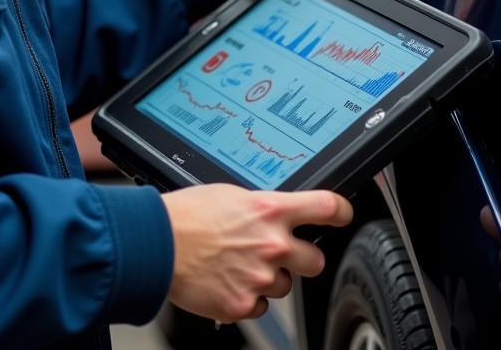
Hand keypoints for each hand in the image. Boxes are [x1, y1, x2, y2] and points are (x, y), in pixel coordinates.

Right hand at [162, 185, 352, 321]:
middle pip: (314, 259)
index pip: (326, 207)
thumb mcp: (232, 195)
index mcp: (270, 210)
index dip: (342, 212)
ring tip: (238, 264)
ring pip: (285, 286)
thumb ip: (262, 207)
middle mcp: (272, 244)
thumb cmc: (187, 215)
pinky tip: (226, 280)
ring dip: (268, 279)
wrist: (157, 244)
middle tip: (280, 252)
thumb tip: (277, 214)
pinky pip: (260, 306)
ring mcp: (259, 277)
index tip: (344, 214)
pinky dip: (247, 297)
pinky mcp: (243, 304)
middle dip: (302, 258)